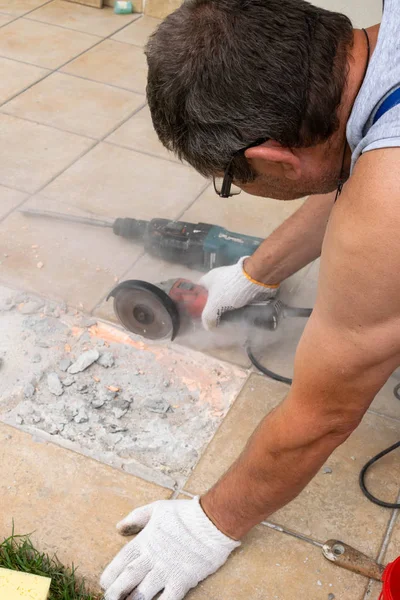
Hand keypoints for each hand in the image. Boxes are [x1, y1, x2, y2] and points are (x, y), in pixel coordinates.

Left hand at [100, 497, 239, 599]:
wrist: (212, 521)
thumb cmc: (185, 513)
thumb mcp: (157, 509)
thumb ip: (136, 517)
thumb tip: (118, 528)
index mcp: (146, 540)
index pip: (122, 560)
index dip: (110, 574)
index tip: (104, 583)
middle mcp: (153, 557)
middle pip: (128, 578)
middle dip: (115, 592)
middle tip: (109, 599)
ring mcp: (167, 570)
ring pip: (142, 593)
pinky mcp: (182, 580)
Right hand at [199, 256, 278, 329]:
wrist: (255, 279)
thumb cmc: (230, 289)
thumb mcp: (215, 305)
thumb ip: (208, 317)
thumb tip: (208, 326)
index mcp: (208, 278)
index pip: (198, 290)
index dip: (198, 301)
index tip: (200, 312)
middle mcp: (219, 277)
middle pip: (213, 295)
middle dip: (214, 307)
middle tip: (215, 319)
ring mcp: (232, 279)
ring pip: (226, 296)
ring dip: (227, 307)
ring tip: (227, 319)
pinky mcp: (243, 283)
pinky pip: (237, 296)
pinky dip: (237, 305)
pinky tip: (238, 313)